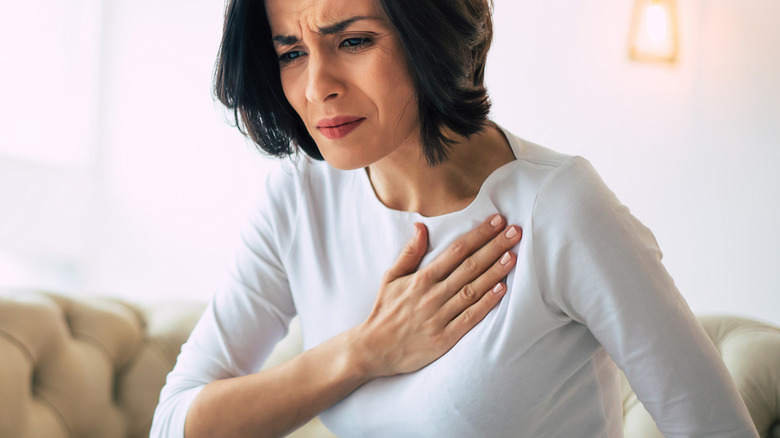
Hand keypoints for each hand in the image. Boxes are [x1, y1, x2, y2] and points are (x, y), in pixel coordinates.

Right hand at [354, 214, 520, 377]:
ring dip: (494, 272)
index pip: (455, 251)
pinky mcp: (444, 339)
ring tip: (512, 256)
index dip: (478, 235)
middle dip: (493, 247)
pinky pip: (469, 318)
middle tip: (515, 232)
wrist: (373, 350)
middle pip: (469, 266)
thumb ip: (409, 253)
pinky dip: (486, 304)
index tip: (496, 221)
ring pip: (472, 290)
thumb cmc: (385, 311)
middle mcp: (432, 295)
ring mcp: (439, 316)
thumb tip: (421, 226)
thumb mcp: (391, 277)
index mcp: (421, 278)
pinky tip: (501, 291)